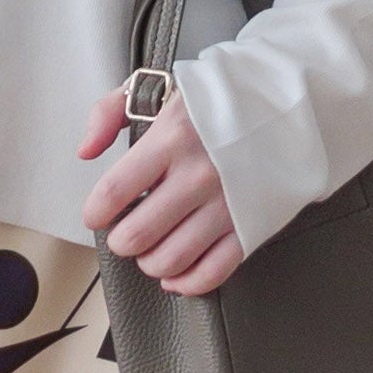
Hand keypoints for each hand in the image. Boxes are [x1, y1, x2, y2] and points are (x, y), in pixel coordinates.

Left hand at [78, 86, 243, 295]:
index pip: (114, 192)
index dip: (96, 213)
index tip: (97, 216)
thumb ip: (109, 113)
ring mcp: (226, 205)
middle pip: (137, 236)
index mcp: (171, 139)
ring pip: (169, 261)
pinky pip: (212, 273)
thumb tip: (86, 151)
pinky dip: (187, 283)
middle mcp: (198, 175)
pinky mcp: (250, 226)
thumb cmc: (219, 100)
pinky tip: (176, 276)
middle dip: (122, 241)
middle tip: (126, 232)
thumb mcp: (159, 89)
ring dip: (150, 264)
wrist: (287, 106)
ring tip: (151, 251)